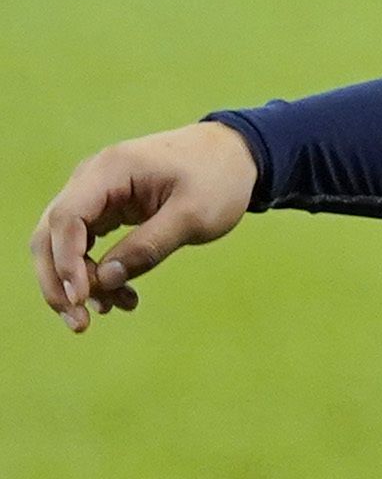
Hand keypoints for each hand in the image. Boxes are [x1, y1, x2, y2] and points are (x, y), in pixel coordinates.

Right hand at [33, 121, 259, 331]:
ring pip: (62, 244)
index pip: (66, 218)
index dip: (66, 261)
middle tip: (80, 323)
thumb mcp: (194, 215)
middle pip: (50, 234)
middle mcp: (91, 179)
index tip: (81, 297)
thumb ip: (149, 246)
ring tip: (117, 308)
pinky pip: (85, 245)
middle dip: (59, 282)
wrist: (235, 154)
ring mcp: (94, 194)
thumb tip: (104, 280)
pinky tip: (123, 295)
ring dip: (78, 283)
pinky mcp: (104, 209)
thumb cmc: (219, 179)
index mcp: (110, 169)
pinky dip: (97, 273)